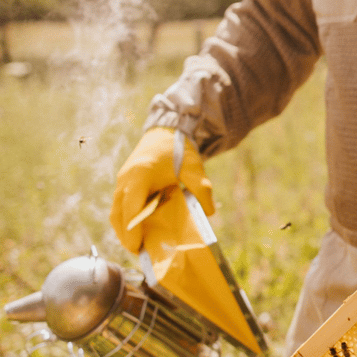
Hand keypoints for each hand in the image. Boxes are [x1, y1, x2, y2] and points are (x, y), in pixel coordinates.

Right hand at [110, 127, 213, 253]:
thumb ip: (202, 188)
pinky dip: (125, 221)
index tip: (136, 245)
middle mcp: (126, 179)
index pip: (131, 205)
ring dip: (123, 230)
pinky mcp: (123, 184)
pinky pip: (119, 207)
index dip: (131, 227)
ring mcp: (122, 181)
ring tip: (138, 247)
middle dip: (125, 235)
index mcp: (140, 174)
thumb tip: (210, 212)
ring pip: (115, 212)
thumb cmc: (179, 151)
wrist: (165, 133)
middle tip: (139, 253)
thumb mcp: (194, 168)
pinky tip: (138, 233)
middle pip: (118, 213)